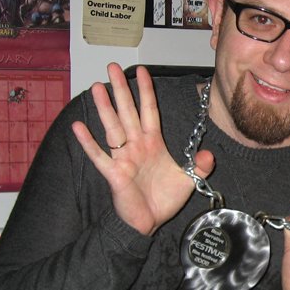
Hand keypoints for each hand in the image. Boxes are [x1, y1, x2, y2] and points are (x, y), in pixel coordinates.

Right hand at [71, 63, 214, 234]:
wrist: (149, 222)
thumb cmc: (163, 199)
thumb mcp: (188, 180)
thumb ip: (200, 166)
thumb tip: (209, 154)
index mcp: (153, 143)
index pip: (149, 111)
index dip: (146, 92)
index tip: (143, 71)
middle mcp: (136, 146)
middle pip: (128, 112)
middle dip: (121, 89)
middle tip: (113, 67)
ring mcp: (123, 158)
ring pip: (112, 127)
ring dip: (105, 108)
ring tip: (97, 87)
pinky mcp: (114, 173)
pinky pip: (99, 155)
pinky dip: (89, 142)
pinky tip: (79, 127)